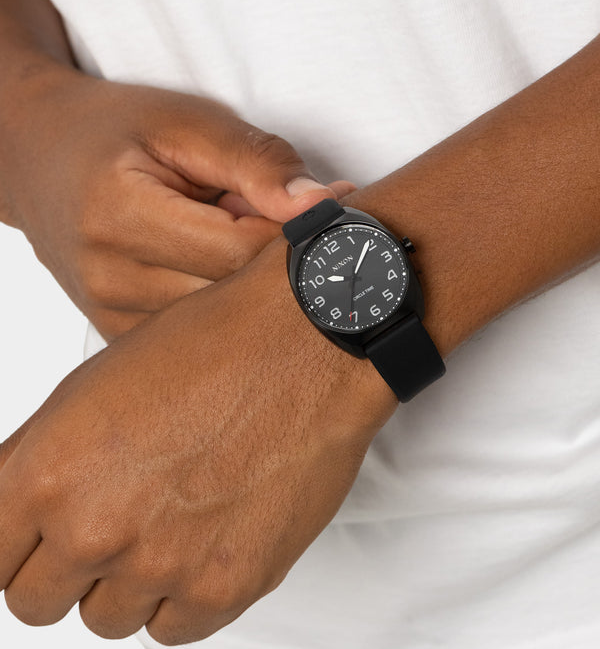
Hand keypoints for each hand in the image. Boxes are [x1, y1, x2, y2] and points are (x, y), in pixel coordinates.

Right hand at [0, 65, 353, 338]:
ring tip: (231, 239)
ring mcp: (110, 315)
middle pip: (235, 296)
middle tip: (274, 221)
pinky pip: (195, 338)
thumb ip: (257, 163)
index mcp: (122, 215)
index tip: (323, 209)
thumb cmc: (113, 131)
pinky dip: (219, 307)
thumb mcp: (186, 123)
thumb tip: (324, 204)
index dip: (294, 231)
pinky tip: (210, 268)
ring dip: (246, 286)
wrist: (37, 156)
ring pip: (220, 325)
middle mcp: (110, 278)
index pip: (243, 250)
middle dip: (274, 262)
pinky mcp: (117, 333)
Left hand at [0, 237, 394, 644]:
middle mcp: (95, 529)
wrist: (302, 345)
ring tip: (163, 524)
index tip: (32, 542)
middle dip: (61, 569)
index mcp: (49, 473)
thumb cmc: (209, 347)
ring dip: (123, 582)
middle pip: (34, 602)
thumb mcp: (94, 385)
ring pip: (105, 619)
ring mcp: (161, 565)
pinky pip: (171, 629)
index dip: (12, 545)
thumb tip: (7, 505)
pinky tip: (198, 543)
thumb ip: (34, 457)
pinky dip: (177, 597)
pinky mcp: (224, 586)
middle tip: (103, 527)